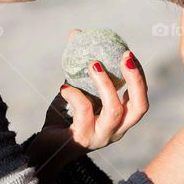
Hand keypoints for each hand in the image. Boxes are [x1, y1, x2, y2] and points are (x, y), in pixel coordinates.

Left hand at [27, 30, 148, 180]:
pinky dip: (75, 95)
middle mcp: (116, 130)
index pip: (140, 99)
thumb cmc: (62, 119)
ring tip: (93, 64)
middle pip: (139, 107)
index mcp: (120, 120)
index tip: (129, 54)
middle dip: (136, 79)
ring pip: (115, 110)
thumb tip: (76, 33)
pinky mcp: (82, 140)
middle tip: (125, 56)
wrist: (44, 149)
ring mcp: (101, 137)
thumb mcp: (74, 90)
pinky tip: (64, 88)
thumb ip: (77, 68)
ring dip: (106, 84)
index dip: (139, 77)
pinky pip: (84, 113)